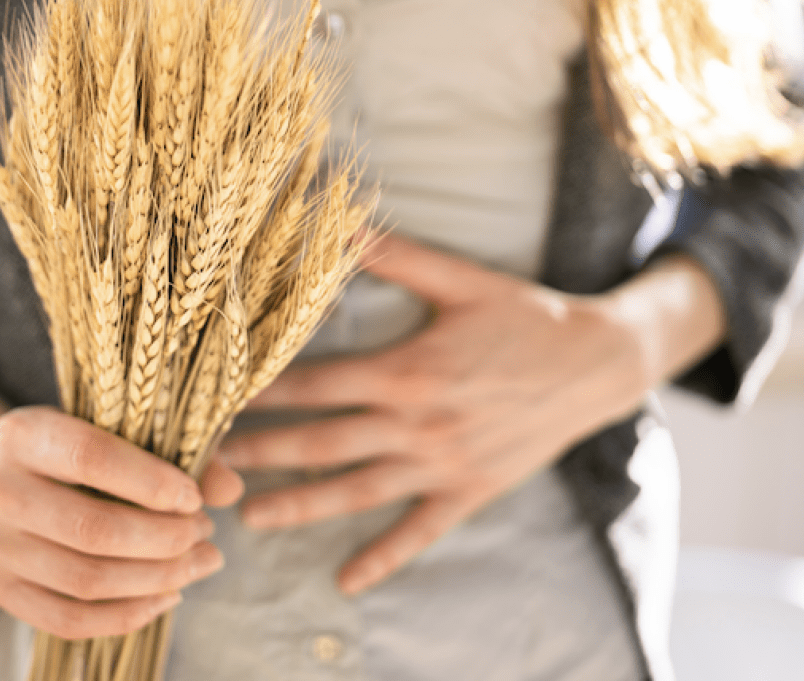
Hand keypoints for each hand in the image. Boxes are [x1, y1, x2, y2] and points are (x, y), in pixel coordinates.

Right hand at [0, 406, 243, 638]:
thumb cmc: (76, 447)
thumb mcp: (117, 429)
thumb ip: (177, 451)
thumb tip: (230, 490)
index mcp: (21, 434)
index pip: (91, 458)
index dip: (151, 482)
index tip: (194, 498)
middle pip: (91, 528)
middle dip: (164, 538)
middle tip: (206, 532)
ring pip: (85, 579)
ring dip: (157, 578)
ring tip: (200, 561)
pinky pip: (69, 620)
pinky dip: (128, 615)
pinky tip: (168, 596)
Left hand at [219, 233, 654, 594]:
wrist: (597, 364)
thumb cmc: (525, 317)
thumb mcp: (461, 280)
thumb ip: (395, 256)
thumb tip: (339, 223)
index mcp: (407, 370)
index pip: (316, 385)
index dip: (262, 393)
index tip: (216, 400)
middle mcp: (417, 423)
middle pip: (321, 443)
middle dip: (261, 453)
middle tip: (206, 465)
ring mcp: (441, 464)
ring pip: (355, 492)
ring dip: (299, 506)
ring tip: (247, 518)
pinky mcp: (468, 491)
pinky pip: (418, 532)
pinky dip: (382, 558)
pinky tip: (347, 581)